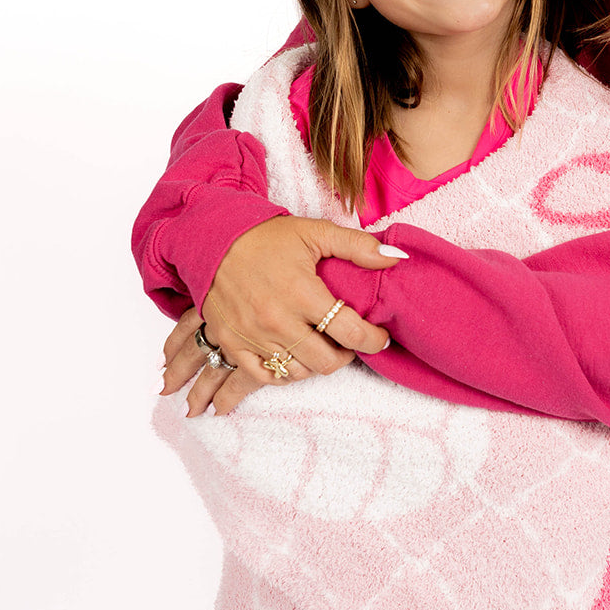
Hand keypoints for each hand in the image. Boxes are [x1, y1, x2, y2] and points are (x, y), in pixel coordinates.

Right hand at [160, 215, 404, 414]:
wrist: (211, 240)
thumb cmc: (266, 237)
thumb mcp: (315, 232)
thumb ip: (358, 246)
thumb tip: (397, 257)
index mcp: (302, 293)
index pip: (351, 332)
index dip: (373, 340)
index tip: (379, 338)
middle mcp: (278, 320)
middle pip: (327, 361)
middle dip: (347, 355)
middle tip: (348, 341)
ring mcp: (254, 336)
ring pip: (299, 372)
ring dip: (317, 364)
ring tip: (322, 346)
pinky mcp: (233, 343)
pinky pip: (265, 377)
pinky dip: (285, 373)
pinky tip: (294, 358)